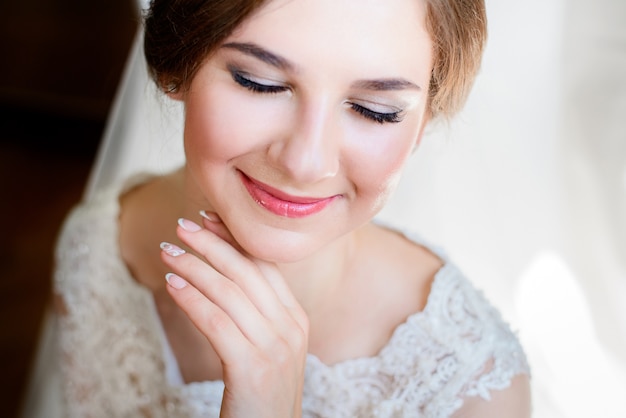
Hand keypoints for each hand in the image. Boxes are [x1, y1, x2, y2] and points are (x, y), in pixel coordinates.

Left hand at [160, 214, 308, 417]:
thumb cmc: (262, 394)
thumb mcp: (270, 348)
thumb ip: (259, 314)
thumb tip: (226, 277)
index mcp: (296, 318)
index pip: (265, 266)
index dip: (235, 239)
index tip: (209, 218)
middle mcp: (290, 327)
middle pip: (246, 272)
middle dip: (211, 243)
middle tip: (181, 226)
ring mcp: (274, 347)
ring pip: (227, 292)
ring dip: (194, 266)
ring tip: (168, 252)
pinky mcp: (251, 368)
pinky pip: (215, 321)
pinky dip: (191, 298)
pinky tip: (171, 284)